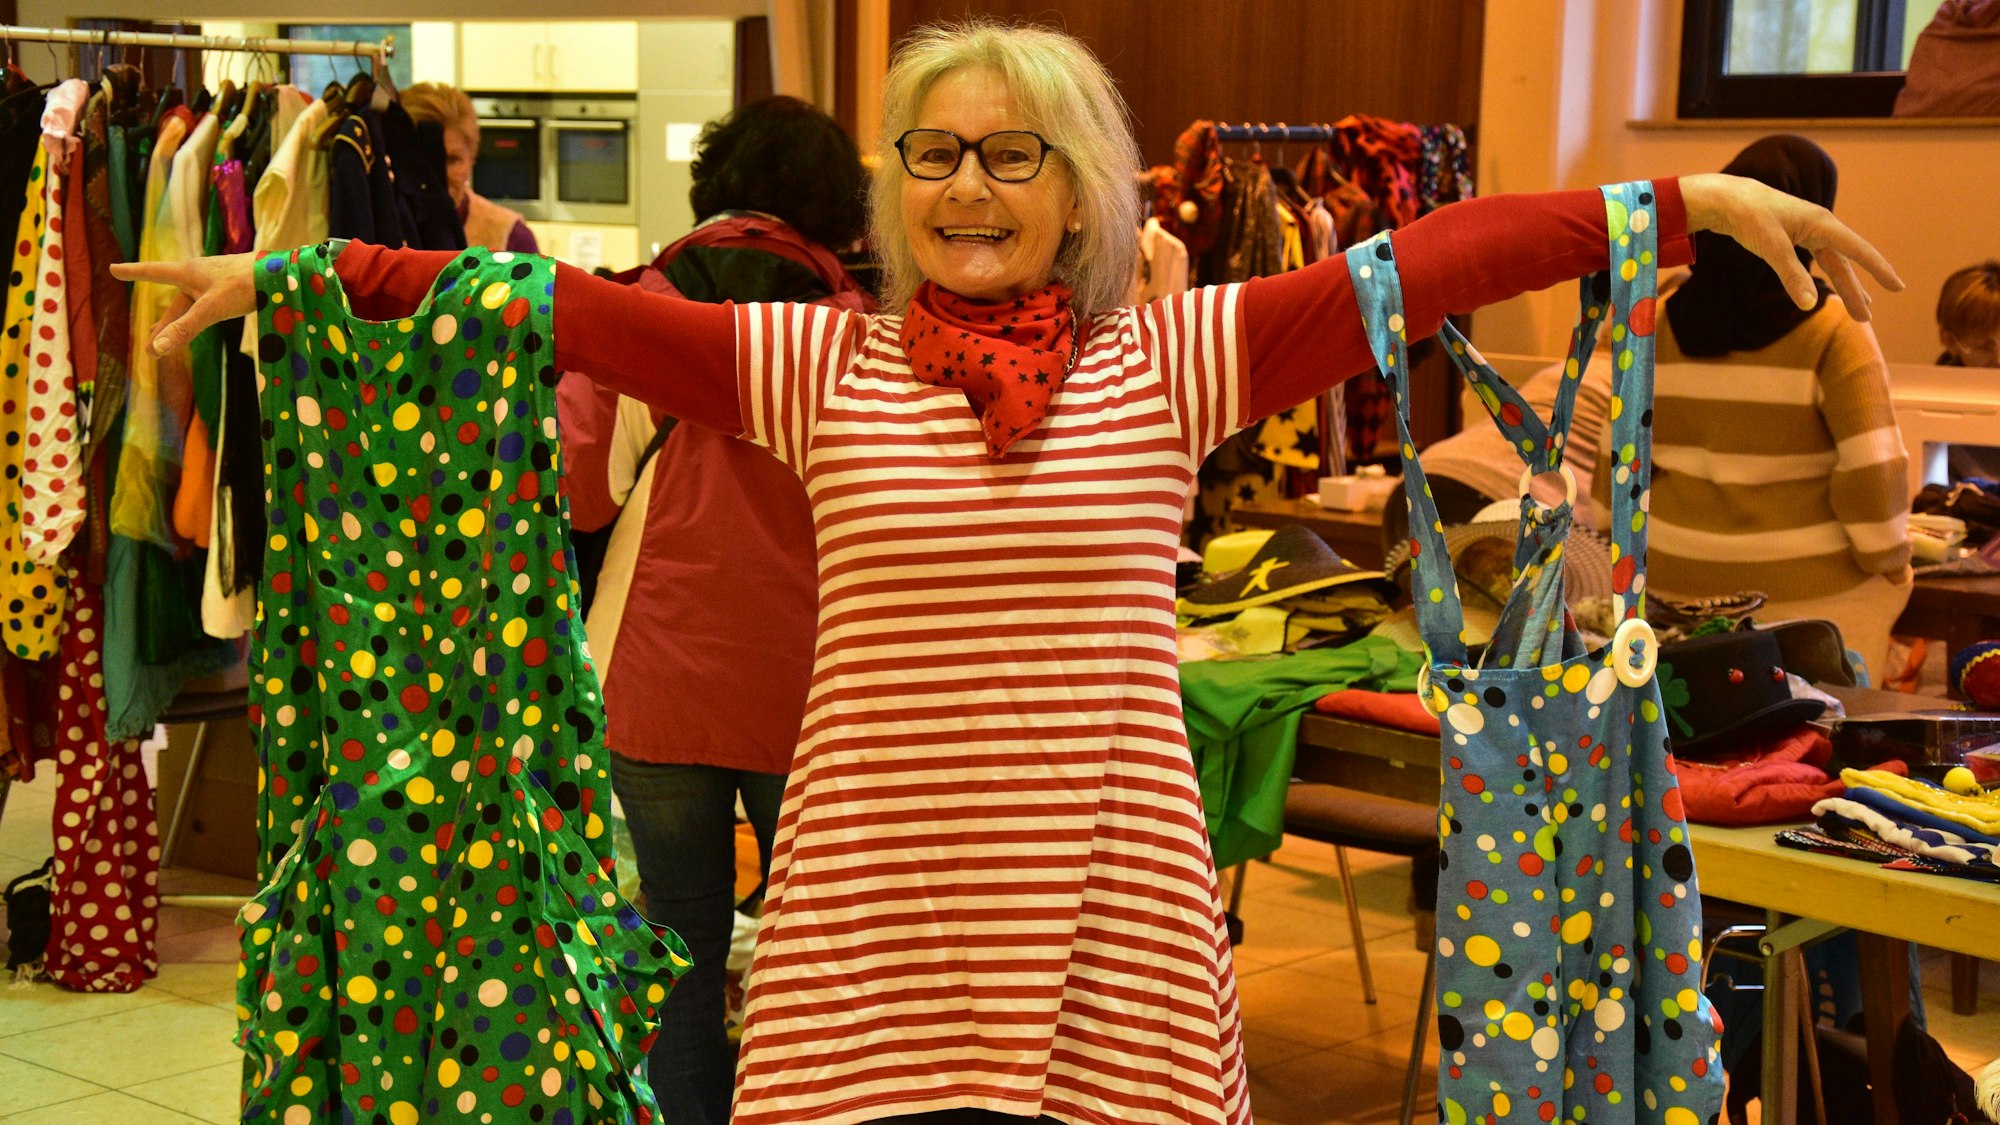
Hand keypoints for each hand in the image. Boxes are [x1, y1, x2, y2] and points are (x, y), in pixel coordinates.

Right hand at [108, 252, 258, 354]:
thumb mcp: (211, 308)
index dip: (133, 272)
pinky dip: (201, 317)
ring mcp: (217, 281)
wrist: (283, 273)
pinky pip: (210, 304)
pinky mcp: (234, 288)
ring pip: (193, 306)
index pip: (153, 272)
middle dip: (163, 325)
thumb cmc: (245, 285)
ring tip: (171, 341)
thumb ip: (185, 328)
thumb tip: (156, 349)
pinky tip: (207, 318)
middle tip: (150, 344)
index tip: (113, 269)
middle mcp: (200, 274)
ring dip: (181, 324)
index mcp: (188, 272)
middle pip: (175, 303)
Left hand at [1679, 172, 1902, 321]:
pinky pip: (1819, 260)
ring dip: (1844, 287)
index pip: (1859, 250)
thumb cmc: (1749, 217)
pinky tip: (1831, 287)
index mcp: (1822, 224)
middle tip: (1866, 319)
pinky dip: (1827, 276)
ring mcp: (1808, 232)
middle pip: (1844, 264)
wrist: (1727, 199)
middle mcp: (1820, 227)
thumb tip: (1809, 305)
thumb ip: (1791, 275)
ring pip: (1833, 264)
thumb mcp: (1770, 247)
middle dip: (1856, 291)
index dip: (1879, 270)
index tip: (1898, 288)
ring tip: (1859, 309)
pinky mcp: (1793, 237)